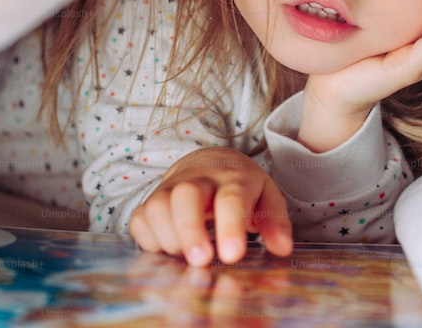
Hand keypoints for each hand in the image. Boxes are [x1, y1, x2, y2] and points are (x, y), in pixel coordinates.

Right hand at [128, 147, 293, 266]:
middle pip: (186, 195)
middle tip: (200, 261)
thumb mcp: (266, 198)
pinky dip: (148, 239)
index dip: (230, 226)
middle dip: (190, 229)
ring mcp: (171, 188)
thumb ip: (276, 222)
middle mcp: (200, 180)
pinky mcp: (151, 200)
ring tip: (185, 257)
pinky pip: (139, 218)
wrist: (210, 161)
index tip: (232, 255)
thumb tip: (282, 249)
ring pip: (157, 205)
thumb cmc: (242, 187)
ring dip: (168, 237)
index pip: (231, 198)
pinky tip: (166, 251)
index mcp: (234, 179)